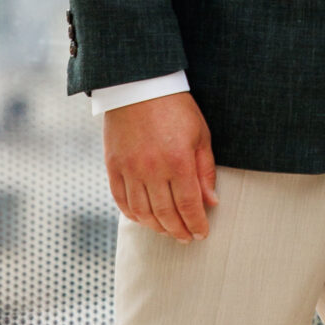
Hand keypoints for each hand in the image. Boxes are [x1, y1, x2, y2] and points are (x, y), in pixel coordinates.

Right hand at [103, 91, 217, 240]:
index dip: (196, 224)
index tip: (202, 234)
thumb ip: (205, 171)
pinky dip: (133, 214)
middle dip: (178, 231)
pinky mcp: (113, 166)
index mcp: (178, 161)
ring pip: (142, 212)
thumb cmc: (176, 108)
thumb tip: (211, 202)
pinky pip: (121, 200)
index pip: (189, 205)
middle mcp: (152, 169)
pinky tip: (144, 219)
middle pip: (165, 214)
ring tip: (168, 231)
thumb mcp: (200, 135)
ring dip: (156, 227)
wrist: (139, 85)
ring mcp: (130, 169)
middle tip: (187, 238)